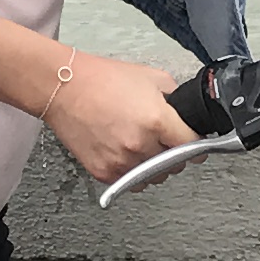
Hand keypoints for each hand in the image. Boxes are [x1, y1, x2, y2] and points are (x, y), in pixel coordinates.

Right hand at [42, 51, 195, 185]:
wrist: (63, 87)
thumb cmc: (101, 79)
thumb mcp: (150, 77)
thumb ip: (174, 97)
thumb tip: (186, 113)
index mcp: (156, 120)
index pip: (192, 145)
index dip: (196, 142)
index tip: (195, 144)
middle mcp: (140, 145)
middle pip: (175, 164)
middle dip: (173, 153)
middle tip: (161, 140)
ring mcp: (121, 161)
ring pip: (154, 177)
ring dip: (153, 166)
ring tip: (139, 145)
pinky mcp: (104, 172)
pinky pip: (131, 183)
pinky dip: (132, 172)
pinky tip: (125, 153)